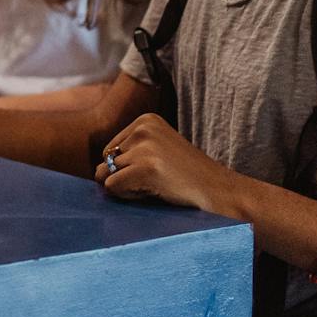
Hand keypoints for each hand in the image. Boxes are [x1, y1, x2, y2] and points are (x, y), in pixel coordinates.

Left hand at [93, 113, 244, 217]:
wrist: (221, 191)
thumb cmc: (187, 178)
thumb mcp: (157, 152)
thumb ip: (130, 153)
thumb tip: (95, 172)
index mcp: (145, 120)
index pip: (110, 151)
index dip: (128, 169)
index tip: (157, 172)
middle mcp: (143, 128)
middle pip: (105, 162)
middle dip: (124, 178)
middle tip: (156, 182)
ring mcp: (144, 147)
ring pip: (106, 175)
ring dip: (127, 189)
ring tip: (156, 186)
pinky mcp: (145, 168)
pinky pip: (113, 187)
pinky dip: (129, 197)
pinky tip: (155, 192)